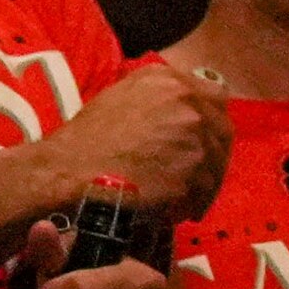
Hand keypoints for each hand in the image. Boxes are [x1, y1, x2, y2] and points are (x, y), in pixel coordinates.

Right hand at [37, 65, 229, 228]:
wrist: (67, 172)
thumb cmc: (87, 140)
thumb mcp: (122, 100)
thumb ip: (160, 101)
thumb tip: (189, 112)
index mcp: (166, 79)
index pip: (214, 96)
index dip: (210, 121)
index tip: (203, 141)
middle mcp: (186, 100)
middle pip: (221, 130)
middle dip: (213, 154)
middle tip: (198, 175)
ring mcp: (193, 133)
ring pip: (216, 162)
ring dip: (203, 181)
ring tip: (182, 197)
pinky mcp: (193, 167)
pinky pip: (206, 189)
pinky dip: (194, 201)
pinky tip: (176, 209)